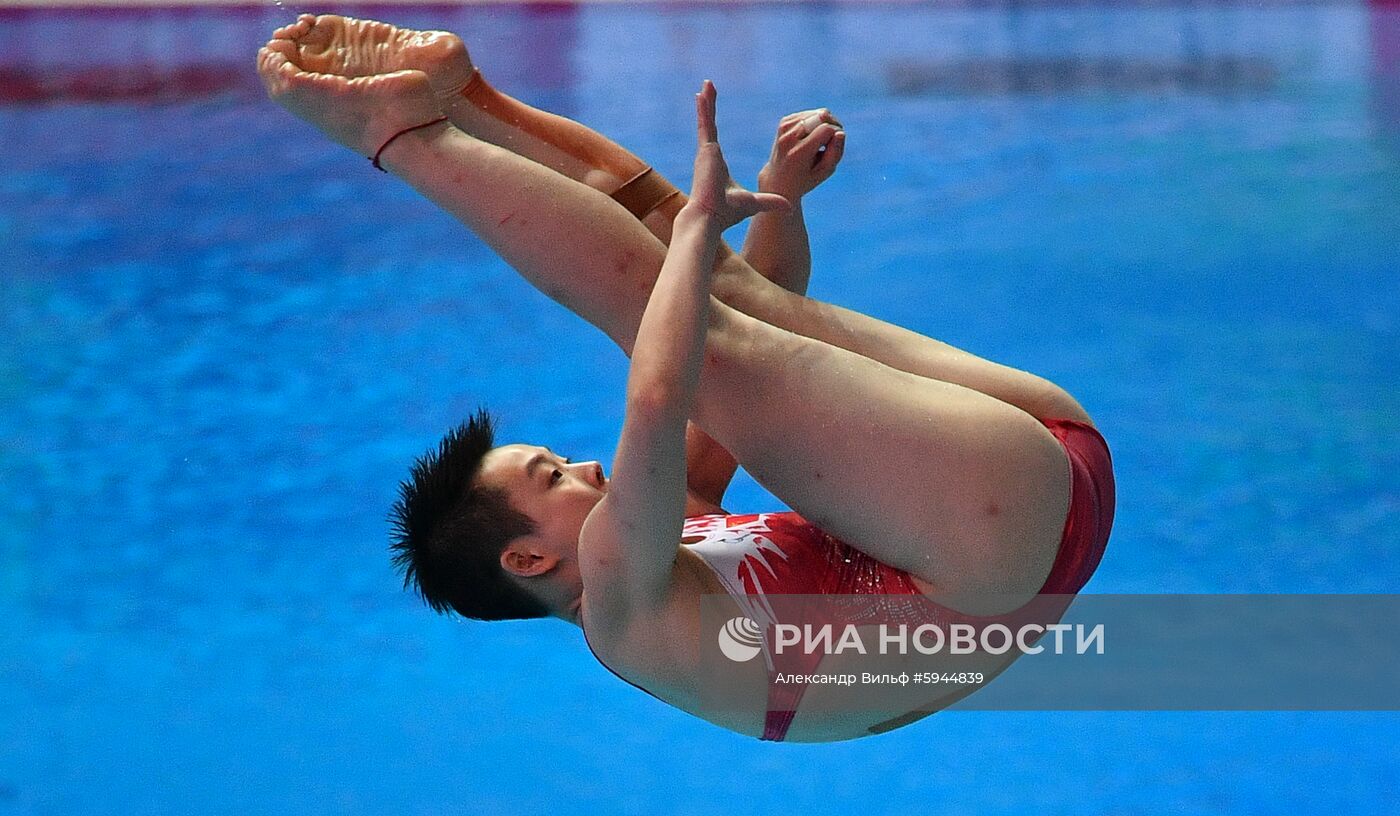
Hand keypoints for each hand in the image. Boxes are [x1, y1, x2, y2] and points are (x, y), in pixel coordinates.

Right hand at [687, 81, 790, 230]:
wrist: (710, 218)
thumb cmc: (727, 213)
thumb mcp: (754, 203)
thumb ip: (770, 202)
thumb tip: (790, 207)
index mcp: (716, 163)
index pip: (714, 138)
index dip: (712, 124)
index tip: (711, 113)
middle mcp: (708, 154)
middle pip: (708, 124)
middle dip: (708, 107)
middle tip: (708, 89)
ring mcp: (705, 151)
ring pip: (706, 120)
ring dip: (707, 102)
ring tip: (707, 84)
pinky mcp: (706, 149)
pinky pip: (705, 122)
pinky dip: (704, 107)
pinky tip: (703, 92)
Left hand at [757, 108, 844, 199]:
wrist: (777, 180)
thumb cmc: (805, 178)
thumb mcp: (824, 172)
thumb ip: (835, 153)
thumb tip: (840, 132)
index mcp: (799, 152)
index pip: (826, 129)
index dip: (836, 135)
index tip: (834, 146)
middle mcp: (789, 137)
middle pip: (822, 116)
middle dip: (834, 125)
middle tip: (831, 141)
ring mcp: (785, 127)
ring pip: (818, 113)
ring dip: (825, 124)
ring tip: (821, 141)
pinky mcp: (784, 122)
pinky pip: (810, 114)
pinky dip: (816, 122)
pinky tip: (812, 136)